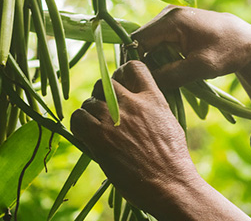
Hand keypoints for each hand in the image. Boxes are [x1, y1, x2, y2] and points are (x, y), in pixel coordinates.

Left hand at [70, 61, 250, 219]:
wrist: (169, 183)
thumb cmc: (173, 159)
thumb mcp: (169, 122)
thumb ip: (152, 106)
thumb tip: (137, 103)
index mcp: (153, 98)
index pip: (133, 67)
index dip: (122, 74)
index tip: (120, 85)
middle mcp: (133, 103)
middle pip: (106, 83)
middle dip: (103, 95)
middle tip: (105, 112)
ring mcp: (114, 119)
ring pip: (89, 101)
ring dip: (91, 113)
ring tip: (98, 128)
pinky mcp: (99, 137)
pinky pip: (77, 118)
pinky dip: (80, 125)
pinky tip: (88, 136)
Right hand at [133, 6, 250, 150]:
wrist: (247, 41)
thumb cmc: (229, 51)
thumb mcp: (202, 67)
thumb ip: (174, 75)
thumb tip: (148, 82)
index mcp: (171, 20)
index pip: (136, 41)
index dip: (134, 63)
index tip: (142, 83)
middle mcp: (167, 14)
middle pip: (140, 43)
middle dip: (145, 64)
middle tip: (155, 85)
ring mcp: (170, 18)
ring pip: (149, 45)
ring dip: (154, 63)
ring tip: (166, 80)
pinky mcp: (175, 26)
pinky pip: (159, 44)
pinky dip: (162, 59)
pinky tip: (172, 72)